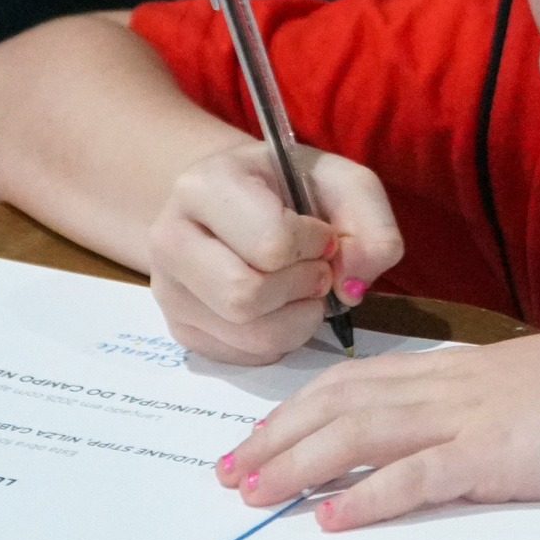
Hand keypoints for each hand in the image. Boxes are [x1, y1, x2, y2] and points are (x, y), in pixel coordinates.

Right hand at [145, 140, 403, 365]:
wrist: (237, 199)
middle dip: (302, 287)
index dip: (314, 246)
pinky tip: (281, 306)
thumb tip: (353, 287)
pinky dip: (280, 338)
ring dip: (297, 319)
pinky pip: (243, 356)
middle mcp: (169, 237)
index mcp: (205, 186)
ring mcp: (168, 290)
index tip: (321, 233)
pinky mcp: (180, 330)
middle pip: (245, 296)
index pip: (269, 244)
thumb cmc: (292, 187)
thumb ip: (371, 225)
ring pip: (247, 334)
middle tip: (317, 269)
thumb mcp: (343, 183)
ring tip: (303, 288)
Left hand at [215, 319, 539, 529]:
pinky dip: (368, 495)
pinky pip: (417, 475)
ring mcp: (471, 416)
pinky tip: (331, 516)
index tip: (259, 435)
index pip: (357, 380)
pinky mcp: (496, 454)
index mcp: (458, 368)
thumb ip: (482, 404)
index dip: (299, 407)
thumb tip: (447, 432)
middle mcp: (451, 384)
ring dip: (298, 463)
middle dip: (277, 436)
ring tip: (254, 492)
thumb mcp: (530, 387)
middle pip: (340, 402)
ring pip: (361, 432)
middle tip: (228, 470)